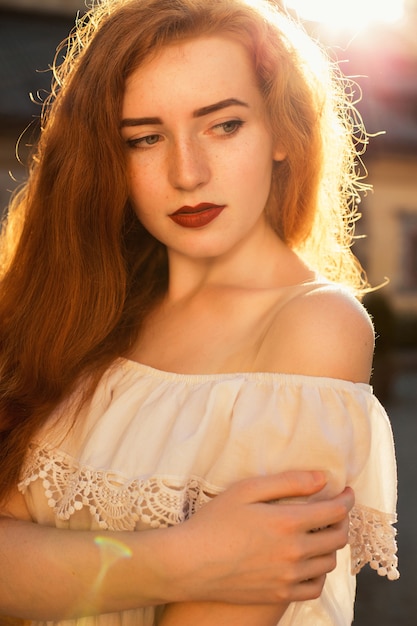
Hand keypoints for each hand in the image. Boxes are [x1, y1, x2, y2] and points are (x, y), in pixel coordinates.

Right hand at [166, 471, 353, 604]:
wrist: (190, 563)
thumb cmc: (215, 521)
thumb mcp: (247, 490)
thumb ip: (288, 482)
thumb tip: (322, 479)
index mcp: (288, 522)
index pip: (335, 511)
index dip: (347, 499)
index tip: (347, 491)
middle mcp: (295, 552)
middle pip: (337, 537)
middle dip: (342, 520)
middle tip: (335, 510)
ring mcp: (288, 577)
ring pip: (329, 562)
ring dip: (331, 545)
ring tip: (321, 533)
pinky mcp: (279, 594)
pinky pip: (315, 587)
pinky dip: (320, 573)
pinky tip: (310, 562)